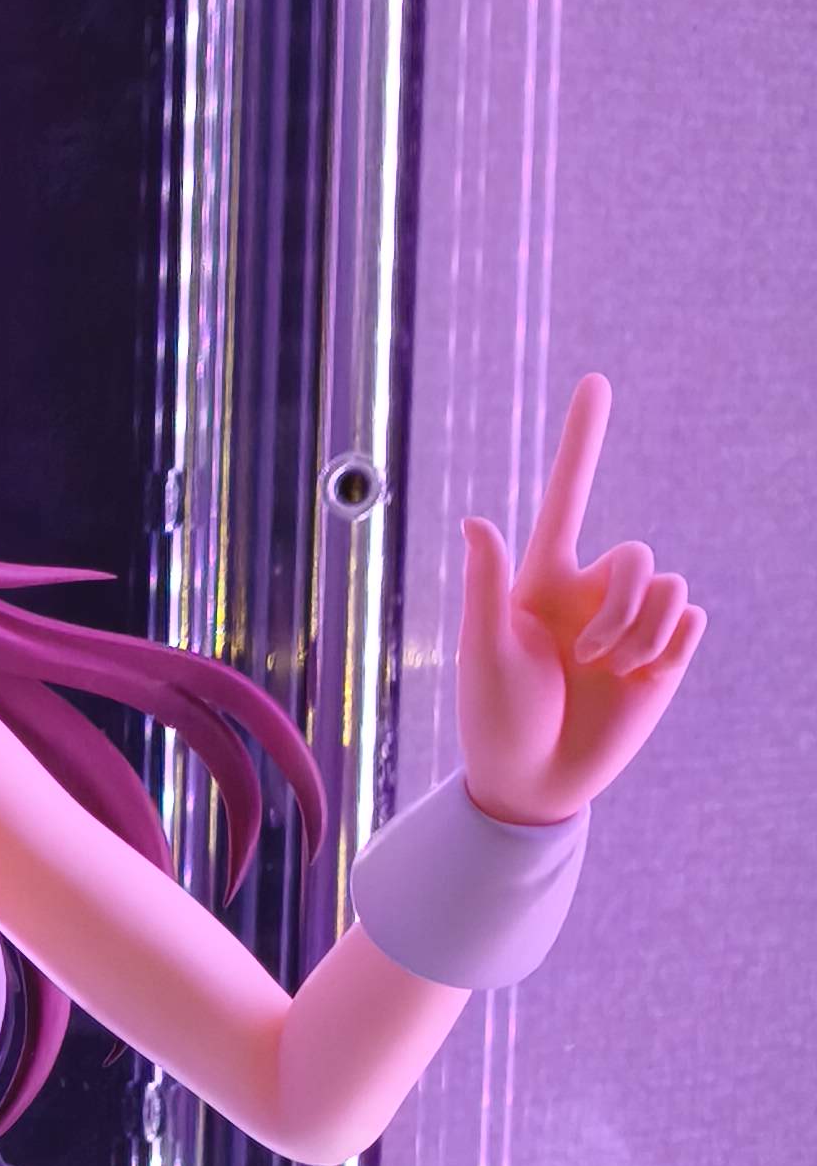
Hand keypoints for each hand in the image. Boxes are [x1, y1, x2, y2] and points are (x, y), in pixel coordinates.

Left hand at [457, 374, 703, 824]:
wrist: (534, 782)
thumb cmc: (495, 719)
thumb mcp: (485, 651)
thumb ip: (487, 584)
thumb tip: (476, 519)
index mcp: (543, 580)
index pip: (569, 496)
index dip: (583, 441)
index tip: (595, 382)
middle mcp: (591, 593)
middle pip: (635, 554)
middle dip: (621, 603)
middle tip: (588, 654)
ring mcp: (630, 624)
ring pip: (667, 585)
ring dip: (640, 629)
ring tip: (607, 671)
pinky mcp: (665, 654)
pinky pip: (690, 618)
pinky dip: (667, 643)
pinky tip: (638, 675)